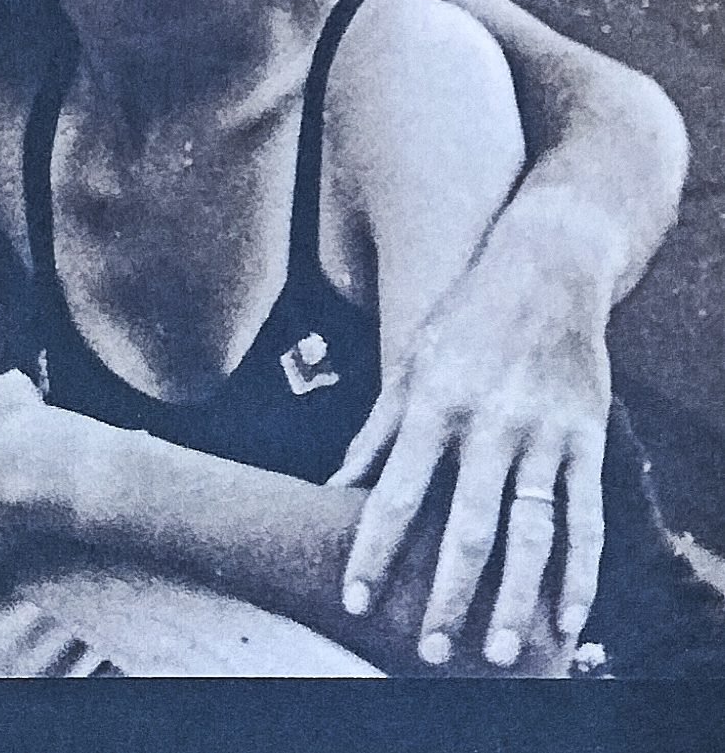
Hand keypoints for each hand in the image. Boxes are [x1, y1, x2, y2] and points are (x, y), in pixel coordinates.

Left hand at [330, 217, 611, 668]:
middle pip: (468, 527)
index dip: (373, 550)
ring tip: (501, 653)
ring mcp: (545, 433)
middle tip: (429, 651)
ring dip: (517, 599)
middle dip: (448, 595)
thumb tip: (334, 487)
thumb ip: (376, 430)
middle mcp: (490, 423)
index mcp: (434, 403)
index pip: (396, 493)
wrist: (544, 267)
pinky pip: (586, 516)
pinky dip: (580, 572)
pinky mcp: (587, 437)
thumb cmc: (463, 319)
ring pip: (533, 532)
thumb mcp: (408, 362)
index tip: (355, 597)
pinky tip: (566, 618)